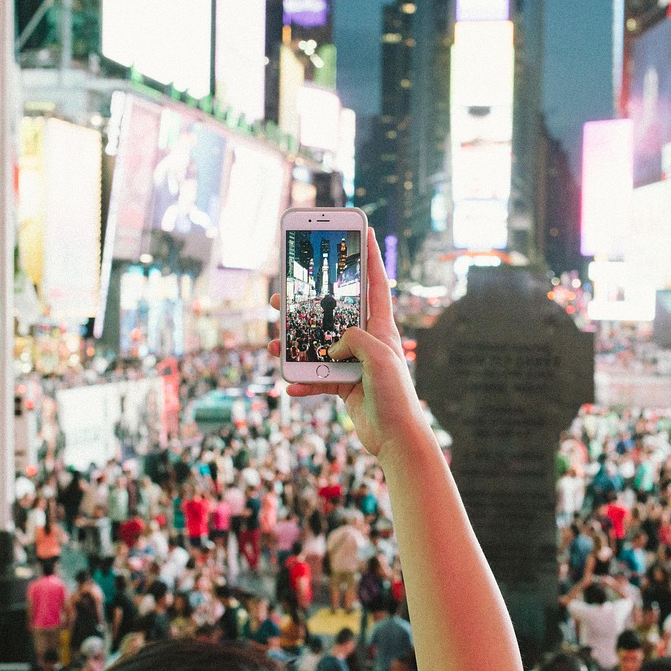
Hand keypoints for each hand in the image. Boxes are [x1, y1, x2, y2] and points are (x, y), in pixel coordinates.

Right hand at [269, 228, 423, 457]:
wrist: (396, 439)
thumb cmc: (396, 396)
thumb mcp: (378, 357)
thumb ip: (354, 338)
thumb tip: (332, 343)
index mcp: (381, 328)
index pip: (376, 285)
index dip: (371, 257)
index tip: (364, 231)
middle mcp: (366, 341)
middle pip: (333, 314)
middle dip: (308, 304)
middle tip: (283, 295)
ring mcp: (353, 363)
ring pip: (317, 345)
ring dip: (294, 345)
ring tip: (274, 343)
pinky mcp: (343, 385)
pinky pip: (315, 378)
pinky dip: (301, 382)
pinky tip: (289, 385)